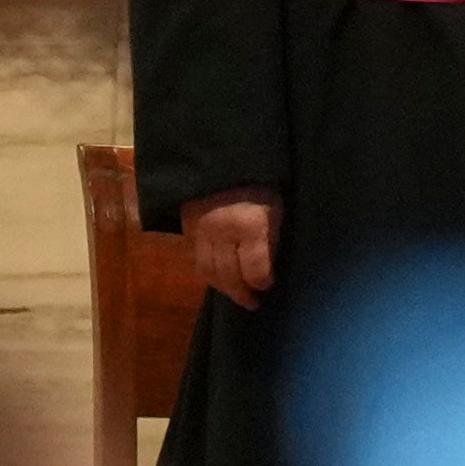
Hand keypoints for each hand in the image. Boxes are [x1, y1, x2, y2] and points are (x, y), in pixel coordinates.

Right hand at [183, 186, 278, 310]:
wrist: (221, 162)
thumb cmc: (260, 185)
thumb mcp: (277, 209)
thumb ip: (273, 238)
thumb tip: (271, 267)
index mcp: (249, 226)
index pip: (254, 270)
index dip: (262, 282)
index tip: (269, 286)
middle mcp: (222, 233)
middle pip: (228, 275)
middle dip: (241, 293)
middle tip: (252, 303)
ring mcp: (201, 233)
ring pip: (208, 271)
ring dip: (223, 288)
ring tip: (236, 295)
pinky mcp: (187, 230)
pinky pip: (196, 260)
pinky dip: (208, 273)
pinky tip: (218, 279)